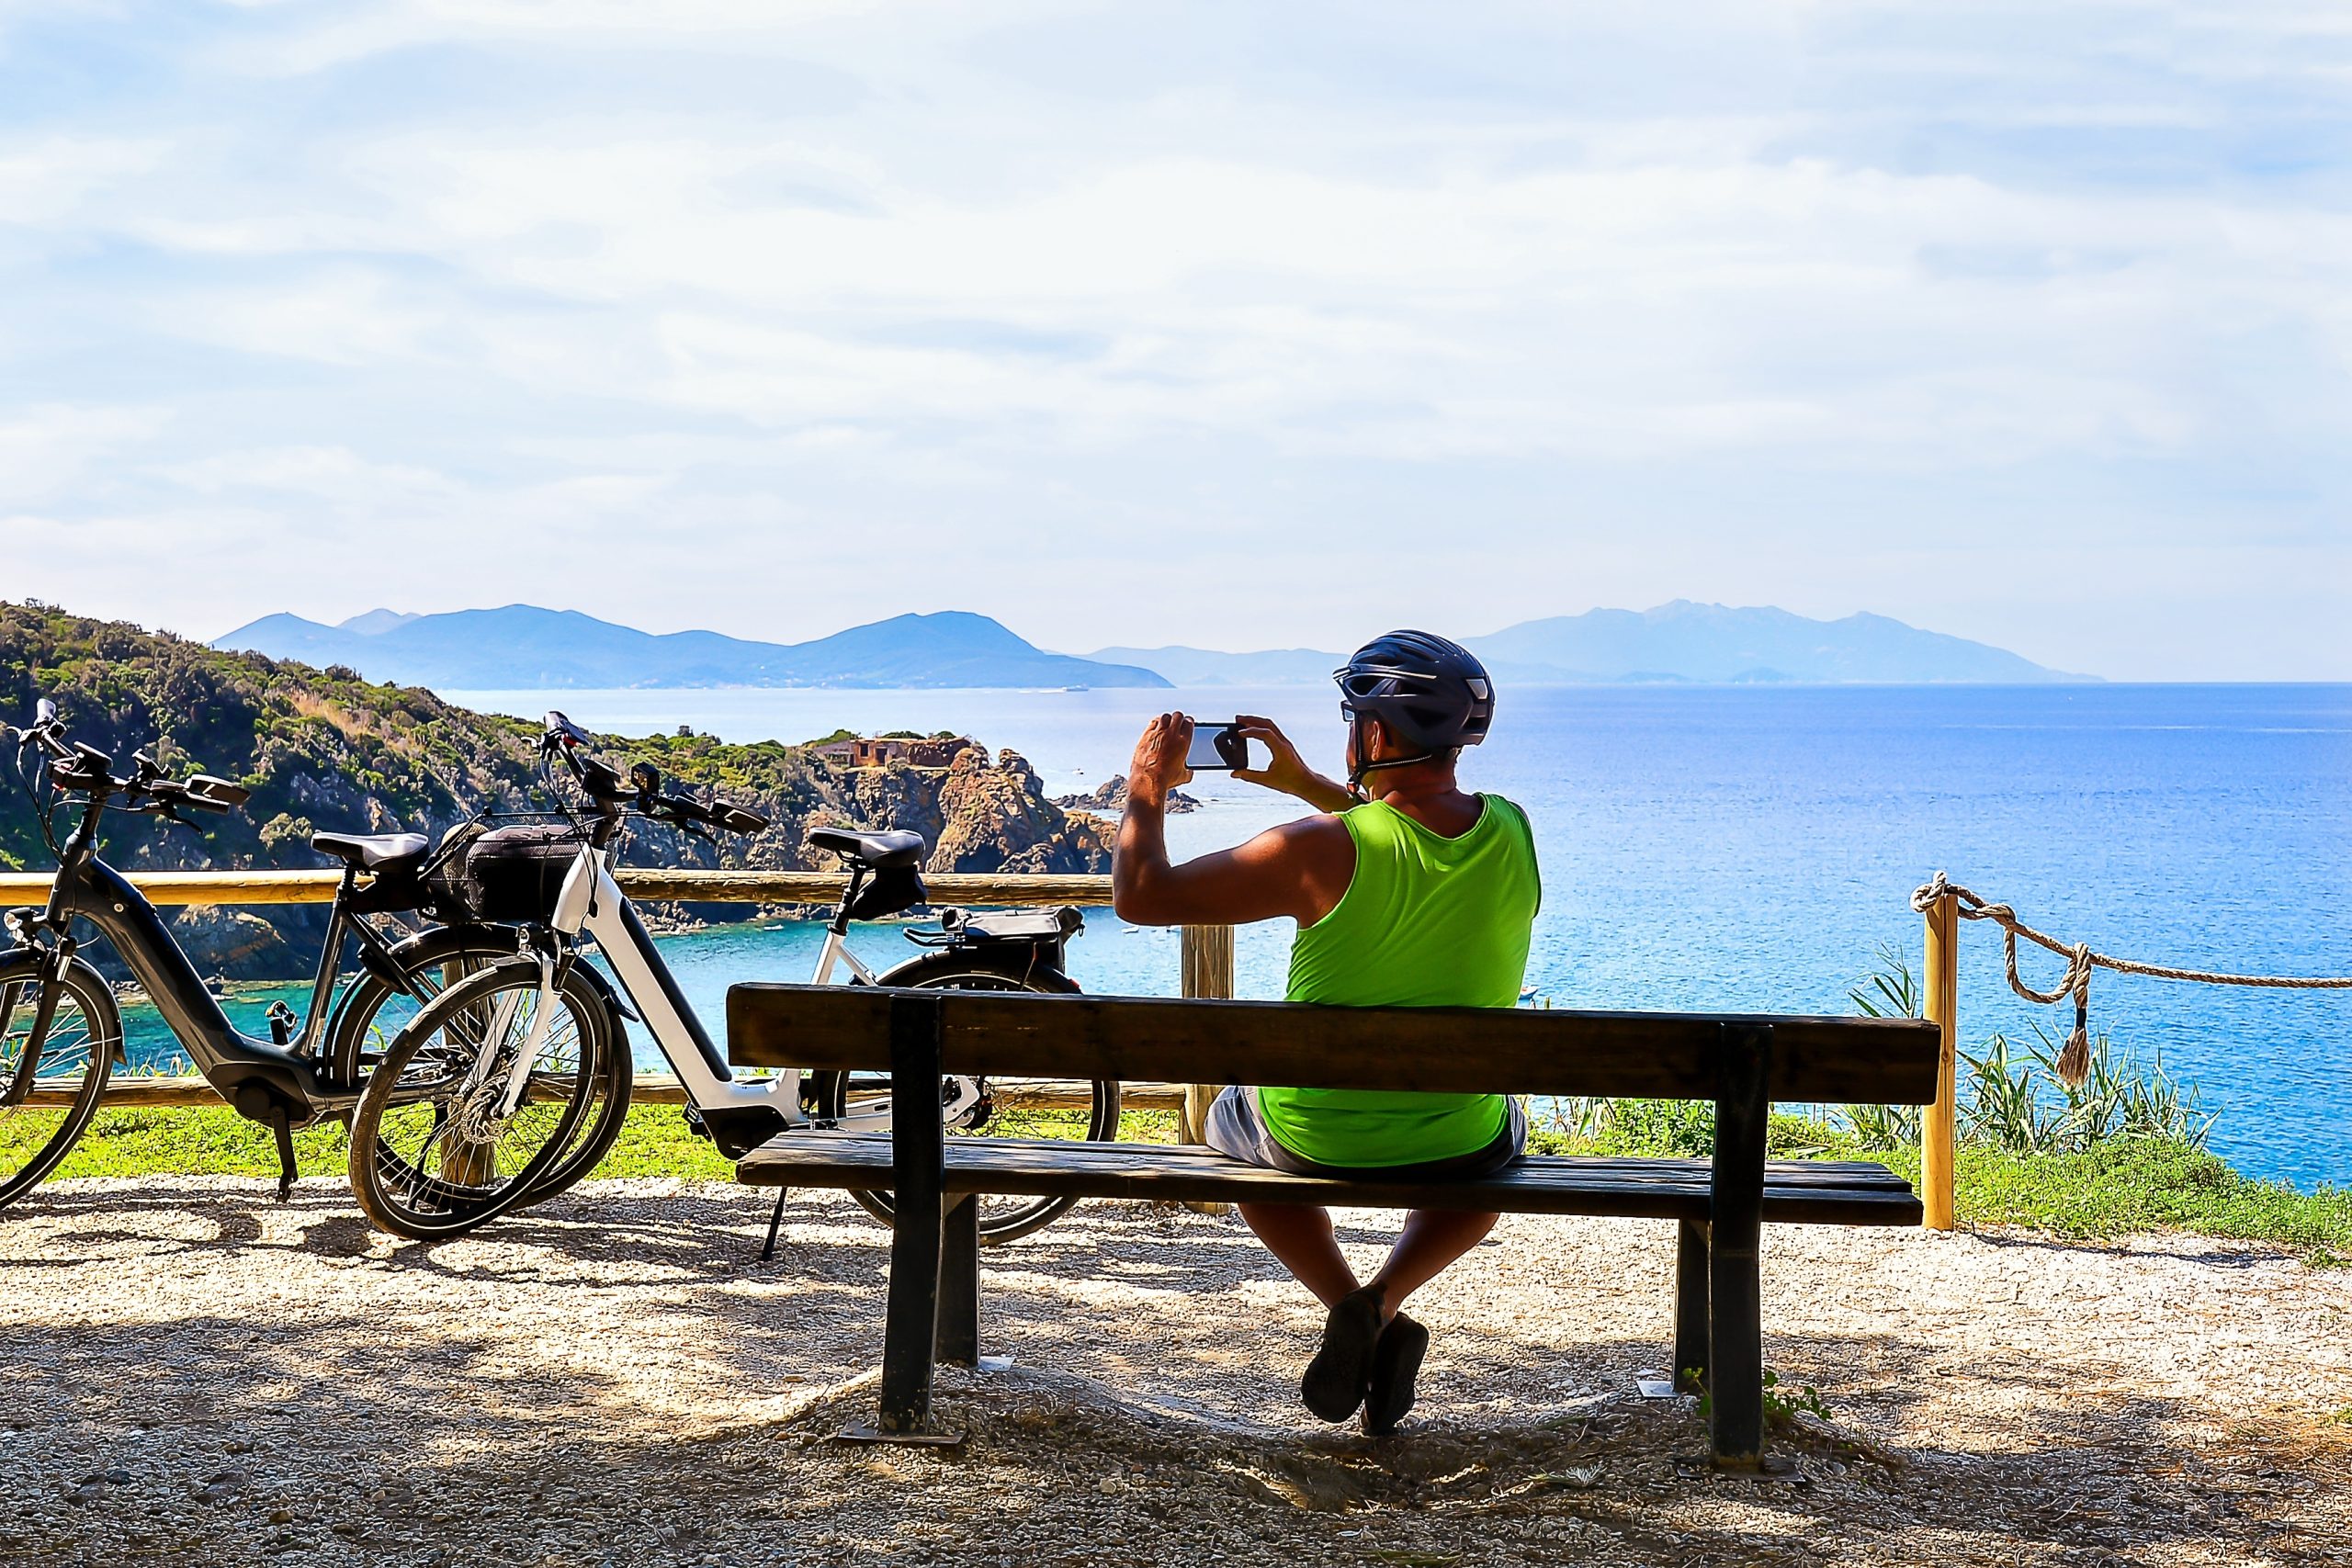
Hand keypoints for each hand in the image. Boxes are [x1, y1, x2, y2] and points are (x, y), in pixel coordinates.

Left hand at [1127, 712, 1194, 805]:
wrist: (1148, 781)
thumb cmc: (1165, 779)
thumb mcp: (1183, 776)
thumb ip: (1188, 770)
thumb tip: (1189, 771)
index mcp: (1183, 742)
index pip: (1189, 722)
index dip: (1189, 722)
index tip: (1187, 723)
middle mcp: (1171, 735)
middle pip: (1177, 716)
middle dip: (1179, 718)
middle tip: (1178, 722)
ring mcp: (1157, 734)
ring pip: (1164, 717)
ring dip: (1167, 720)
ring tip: (1167, 724)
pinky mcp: (1145, 736)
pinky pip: (1152, 723)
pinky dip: (1156, 724)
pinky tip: (1156, 729)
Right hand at [1232, 715, 1356, 811]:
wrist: (1306, 783)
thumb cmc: (1290, 782)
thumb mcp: (1267, 780)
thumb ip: (1249, 776)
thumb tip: (1234, 774)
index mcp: (1281, 749)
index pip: (1265, 733)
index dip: (1251, 731)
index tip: (1239, 733)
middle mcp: (1284, 743)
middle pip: (1267, 724)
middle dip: (1251, 720)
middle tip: (1237, 719)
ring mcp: (1285, 742)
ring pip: (1270, 725)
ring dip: (1257, 721)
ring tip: (1243, 722)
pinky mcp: (1285, 745)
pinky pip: (1273, 730)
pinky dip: (1262, 727)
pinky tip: (1254, 730)